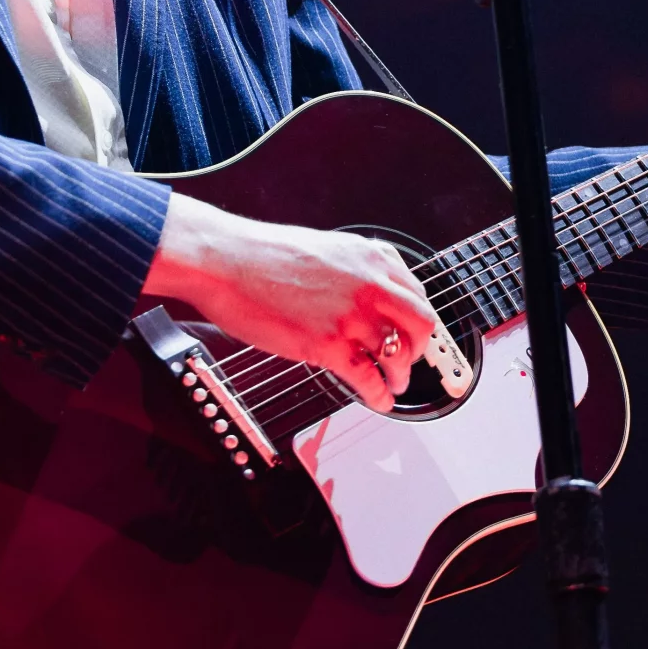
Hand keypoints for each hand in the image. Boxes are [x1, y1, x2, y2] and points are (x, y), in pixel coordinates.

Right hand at [143, 196, 438, 412]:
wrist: (226, 262)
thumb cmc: (263, 255)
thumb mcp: (326, 248)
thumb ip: (355, 269)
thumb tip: (369, 291)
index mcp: (370, 258)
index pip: (417, 293)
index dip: (417, 320)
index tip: (414, 333)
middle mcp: (369, 285)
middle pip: (421, 324)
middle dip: (418, 349)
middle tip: (409, 361)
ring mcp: (351, 316)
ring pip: (398, 355)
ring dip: (399, 376)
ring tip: (393, 385)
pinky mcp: (328, 344)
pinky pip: (368, 378)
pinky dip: (379, 395)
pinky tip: (377, 400)